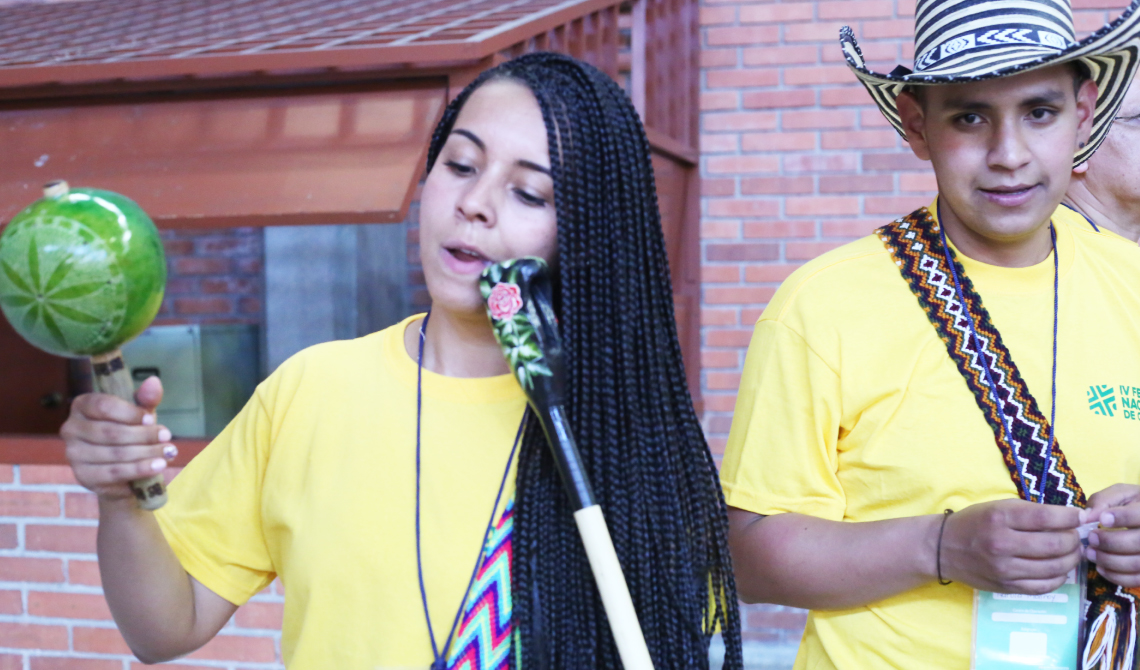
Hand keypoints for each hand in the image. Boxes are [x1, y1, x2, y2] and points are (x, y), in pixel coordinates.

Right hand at [60, 377, 175, 501]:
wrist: (123, 467)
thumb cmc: (129, 431)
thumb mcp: (139, 413)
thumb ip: (146, 398)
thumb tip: (154, 381)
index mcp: (82, 406)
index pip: (104, 406)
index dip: (130, 413)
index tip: (150, 419)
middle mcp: (71, 429)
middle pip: (111, 432)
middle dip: (144, 435)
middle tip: (166, 437)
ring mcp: (74, 454)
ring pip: (115, 453)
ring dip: (146, 453)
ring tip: (167, 452)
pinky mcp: (83, 476)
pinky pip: (114, 473)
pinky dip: (139, 469)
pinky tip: (157, 466)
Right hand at [940, 498, 1081, 594]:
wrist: (943, 548)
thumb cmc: (974, 522)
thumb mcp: (998, 507)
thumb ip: (1030, 513)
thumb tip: (1070, 518)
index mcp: (1000, 518)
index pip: (1046, 517)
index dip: (1071, 517)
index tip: (1080, 517)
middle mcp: (1002, 544)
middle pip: (1055, 544)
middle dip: (1074, 540)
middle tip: (1076, 536)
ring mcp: (1004, 569)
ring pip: (1054, 567)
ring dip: (1071, 559)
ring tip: (1071, 552)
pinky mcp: (1006, 587)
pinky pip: (1043, 586)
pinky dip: (1058, 578)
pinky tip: (1059, 569)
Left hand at [1086, 484, 1139, 587]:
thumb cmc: (1133, 504)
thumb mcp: (1122, 494)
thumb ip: (1104, 500)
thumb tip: (1088, 517)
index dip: (1122, 517)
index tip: (1103, 519)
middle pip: (1138, 542)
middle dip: (1110, 542)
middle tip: (1091, 538)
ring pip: (1137, 563)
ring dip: (1109, 560)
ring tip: (1091, 553)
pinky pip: (1136, 579)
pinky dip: (1115, 576)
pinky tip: (1101, 567)